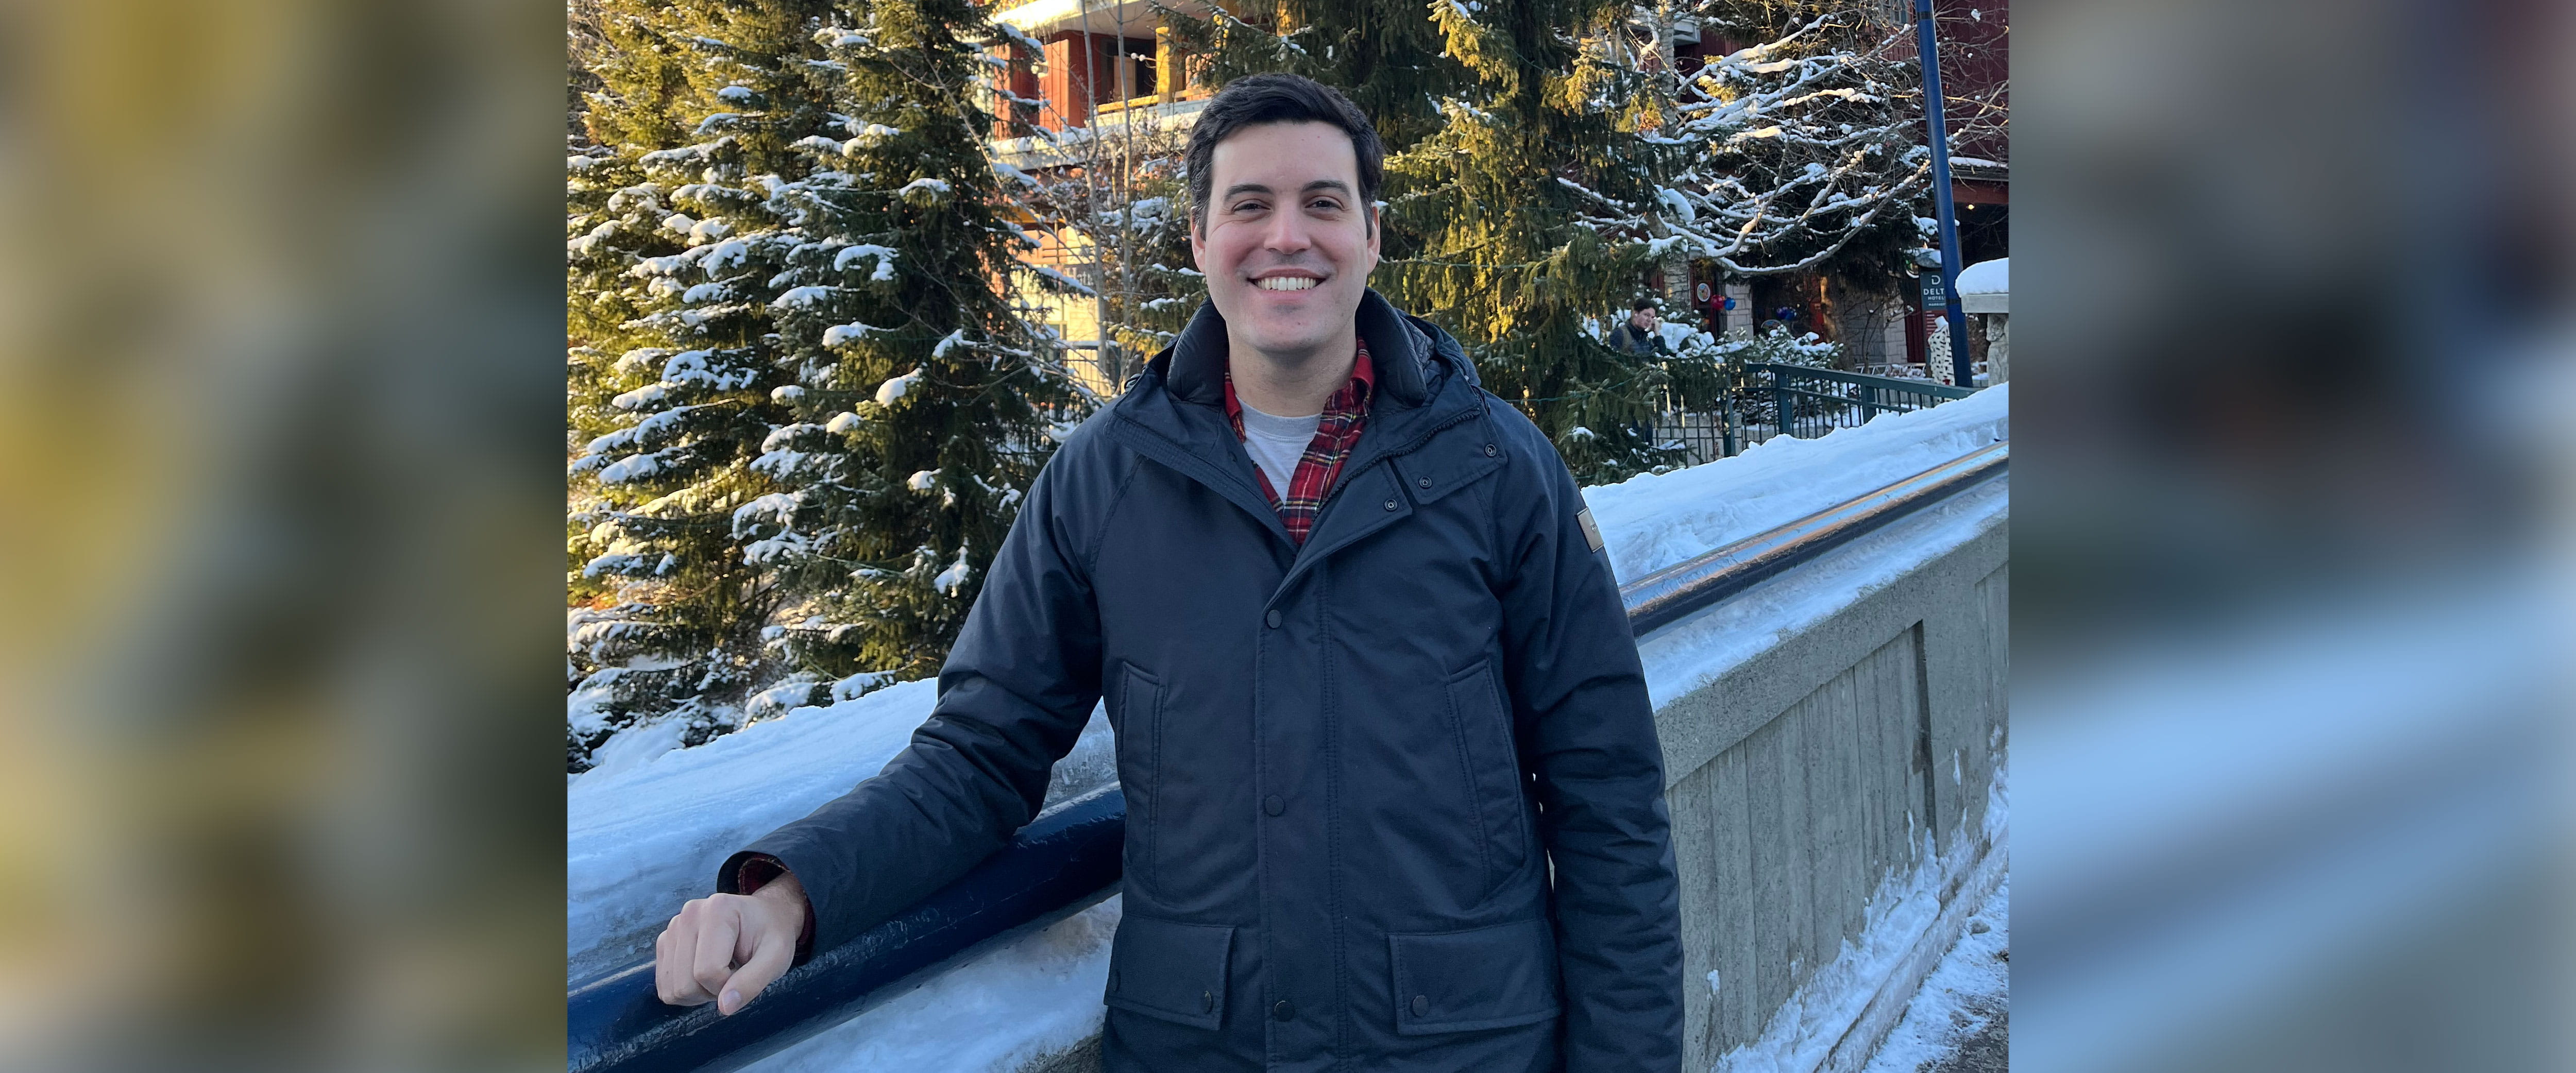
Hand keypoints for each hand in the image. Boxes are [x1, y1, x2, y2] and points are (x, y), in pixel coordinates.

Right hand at [654, 870, 807, 1013]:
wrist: (763, 918)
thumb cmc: (771, 936)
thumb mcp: (776, 957)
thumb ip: (753, 982)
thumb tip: (725, 1007)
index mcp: (717, 910)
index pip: (708, 971)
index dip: (729, 986)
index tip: (746, 971)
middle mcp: (688, 915)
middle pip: (686, 984)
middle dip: (713, 991)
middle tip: (734, 973)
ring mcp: (672, 928)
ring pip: (672, 989)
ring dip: (699, 993)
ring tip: (721, 972)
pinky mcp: (664, 943)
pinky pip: (664, 987)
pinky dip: (686, 992)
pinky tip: (705, 975)